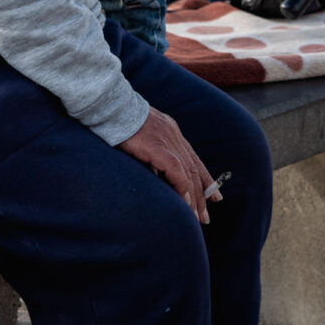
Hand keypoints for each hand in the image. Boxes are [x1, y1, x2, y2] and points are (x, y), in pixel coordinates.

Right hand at [117, 107, 218, 223]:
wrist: (110, 106)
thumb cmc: (119, 121)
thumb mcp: (140, 134)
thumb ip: (150, 150)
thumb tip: (154, 173)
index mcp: (170, 130)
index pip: (193, 158)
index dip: (205, 178)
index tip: (213, 197)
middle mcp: (173, 134)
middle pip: (193, 168)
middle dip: (202, 194)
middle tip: (205, 217)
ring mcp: (166, 139)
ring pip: (187, 172)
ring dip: (194, 197)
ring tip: (197, 218)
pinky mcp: (156, 146)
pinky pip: (175, 169)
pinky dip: (182, 187)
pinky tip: (185, 203)